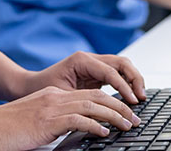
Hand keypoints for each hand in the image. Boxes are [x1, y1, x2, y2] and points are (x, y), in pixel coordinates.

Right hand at [0, 86, 140, 150]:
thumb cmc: (6, 131)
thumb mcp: (36, 124)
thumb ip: (55, 125)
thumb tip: (75, 135)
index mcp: (53, 98)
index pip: (90, 94)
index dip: (111, 102)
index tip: (124, 114)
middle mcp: (55, 98)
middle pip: (97, 96)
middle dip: (120, 107)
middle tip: (134, 119)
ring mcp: (52, 108)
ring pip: (93, 105)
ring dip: (115, 115)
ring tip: (128, 125)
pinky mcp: (47, 120)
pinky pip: (79, 120)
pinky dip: (95, 125)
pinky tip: (105, 133)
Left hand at [20, 51, 146, 103]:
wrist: (29, 86)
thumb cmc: (41, 90)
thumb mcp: (62, 96)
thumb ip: (83, 101)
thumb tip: (103, 112)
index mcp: (81, 60)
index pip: (111, 71)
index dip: (124, 87)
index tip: (132, 102)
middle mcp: (89, 58)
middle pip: (122, 62)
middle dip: (135, 79)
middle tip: (141, 98)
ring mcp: (93, 64)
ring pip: (122, 66)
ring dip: (133, 80)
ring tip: (139, 98)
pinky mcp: (95, 72)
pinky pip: (116, 74)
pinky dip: (126, 83)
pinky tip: (130, 97)